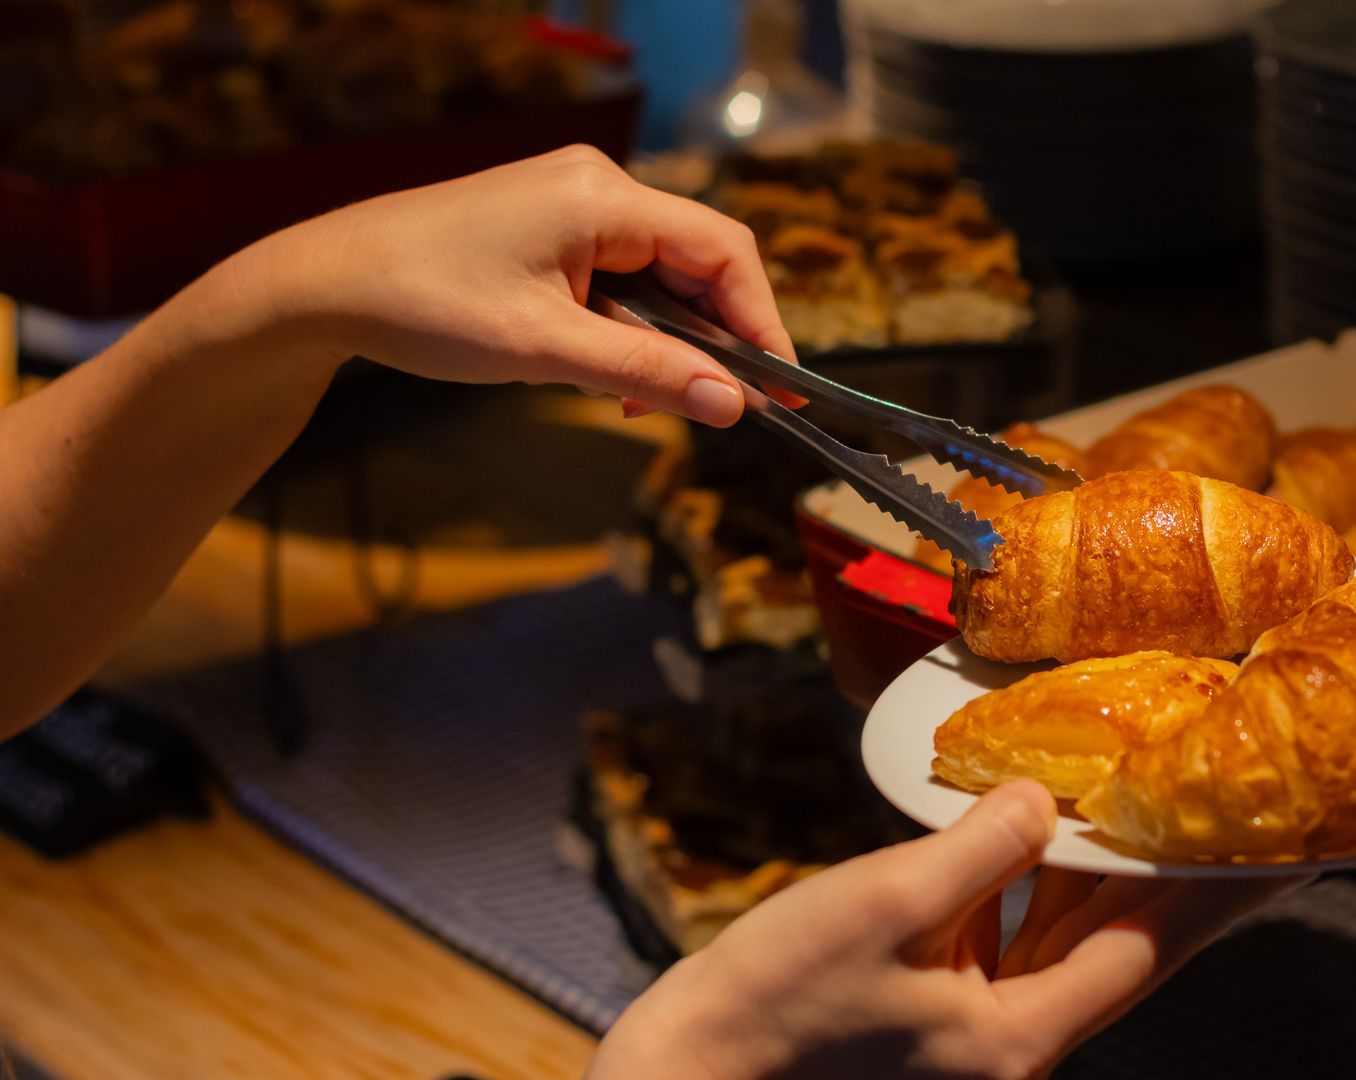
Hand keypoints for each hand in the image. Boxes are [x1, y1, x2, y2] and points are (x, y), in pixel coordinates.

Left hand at [234, 144, 793, 426]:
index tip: (781, 390)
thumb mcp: (544, 350)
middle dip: (712, 339)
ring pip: (658, 276)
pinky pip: (619, 277)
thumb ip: (646, 374)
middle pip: (697, 262)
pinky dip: (626, 329)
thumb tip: (732, 403)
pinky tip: (602, 373)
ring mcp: (570, 203)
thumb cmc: (420, 304)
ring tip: (636, 400)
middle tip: (719, 408)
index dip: (762, 322)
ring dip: (664, 342)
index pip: (723, 251)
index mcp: (601, 196)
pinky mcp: (547, 227)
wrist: (321, 287)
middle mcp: (595, 185)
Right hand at [588, 782, 1309, 1078]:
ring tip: (1166, 805)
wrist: (685, 1079)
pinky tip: (1043, 833)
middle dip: (1187, 877)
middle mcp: (1012, 1042)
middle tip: (1250, 814)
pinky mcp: (933, 1009)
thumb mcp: (883, 908)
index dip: (1225, 890)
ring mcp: (973, 1030)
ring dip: (1113, 874)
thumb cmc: (773, 1006)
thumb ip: (978, 849)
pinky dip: (1039, 884)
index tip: (1294, 848)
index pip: (1152, 948)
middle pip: (1124, 945)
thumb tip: (1040, 799)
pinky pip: (1014, 937)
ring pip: (1070, 939)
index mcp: (1018, 1035)